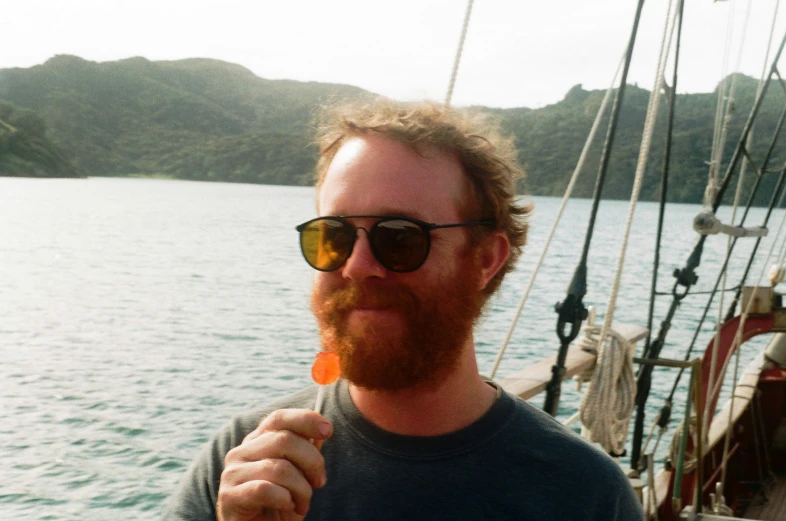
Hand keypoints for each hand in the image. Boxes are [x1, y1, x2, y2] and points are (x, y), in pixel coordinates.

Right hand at [217, 409, 332, 520]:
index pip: (279, 418)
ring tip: (303, 505)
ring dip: (301, 489)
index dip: (305, 419)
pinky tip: (287, 507)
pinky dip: (284, 499)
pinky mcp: (229, 496)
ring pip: (279, 467)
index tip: (328, 431)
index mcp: (256, 442)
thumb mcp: (298, 475)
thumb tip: (321, 430)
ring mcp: (232, 473)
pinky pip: (264, 489)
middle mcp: (240, 452)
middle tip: (319, 483)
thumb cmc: (279, 504)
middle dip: (312, 462)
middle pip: (284, 440)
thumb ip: (305, 451)